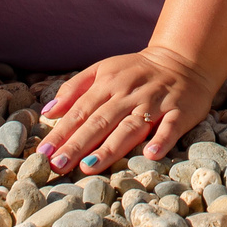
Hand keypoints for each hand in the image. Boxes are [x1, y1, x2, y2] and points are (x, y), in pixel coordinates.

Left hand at [37, 45, 219, 173]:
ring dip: (110, 148)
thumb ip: (74, 88)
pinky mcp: (180, 111)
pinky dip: (162, 140)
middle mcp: (129, 94)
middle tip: (57, 166)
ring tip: (89, 167)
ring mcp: (155, 103)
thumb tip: (47, 112)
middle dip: (77, 145)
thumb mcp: (103, 70)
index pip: (80, 111)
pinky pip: (170, 127)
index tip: (43, 154)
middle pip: (100, 121)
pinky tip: (151, 154)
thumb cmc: (136, 71)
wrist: (183, 59)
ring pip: (130, 127)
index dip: (61, 132)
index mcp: (108, 83)